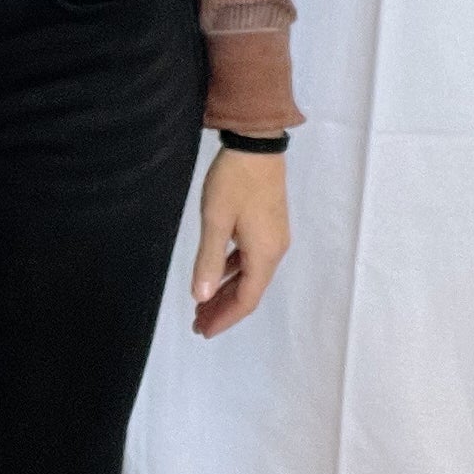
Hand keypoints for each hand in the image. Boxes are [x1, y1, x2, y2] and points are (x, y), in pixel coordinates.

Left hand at [191, 148, 288, 336]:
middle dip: (224, 309)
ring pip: (251, 275)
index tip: (203, 330)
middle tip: (198, 323)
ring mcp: (274, 237)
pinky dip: (234, 271)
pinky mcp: (269, 225)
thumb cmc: (234, 181)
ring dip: (228, 291)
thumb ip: (209, 260)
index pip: (246, 299)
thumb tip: (201, 298)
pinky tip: (218, 274)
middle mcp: (275, 250)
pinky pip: (251, 259)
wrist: (257, 143)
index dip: (225, 318)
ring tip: (203, 304)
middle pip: (250, 291)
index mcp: (264, 253)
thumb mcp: (216, 220)